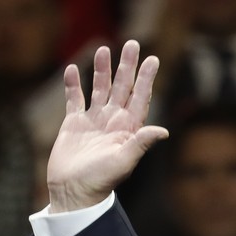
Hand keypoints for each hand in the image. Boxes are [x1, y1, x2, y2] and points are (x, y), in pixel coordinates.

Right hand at [47, 40, 168, 212]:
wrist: (75, 191)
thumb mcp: (125, 161)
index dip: (146, 79)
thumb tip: (164, 131)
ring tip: (103, 48)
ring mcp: (93, 122)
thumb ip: (141, 143)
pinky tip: (72, 70)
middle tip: (133, 44)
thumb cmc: (102, 180)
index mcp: (128, 128)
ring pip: (99, 89)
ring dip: (101, 70)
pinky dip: (73, 85)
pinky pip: (74, 100)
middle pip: (122, 87)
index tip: (153, 60)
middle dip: (127, 66)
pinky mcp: (74, 125)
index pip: (140, 97)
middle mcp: (113, 121)